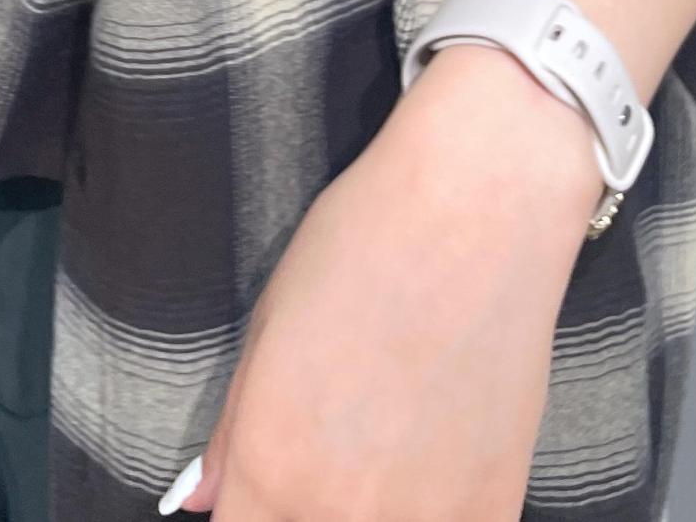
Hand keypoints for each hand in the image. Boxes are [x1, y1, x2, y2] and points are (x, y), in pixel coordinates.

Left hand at [162, 44, 604, 521]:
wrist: (479, 206)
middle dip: (300, 507)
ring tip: (383, 446)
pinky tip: (433, 461)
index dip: (243, 512)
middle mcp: (340, 512)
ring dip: (369, 510)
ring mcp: (423, 520)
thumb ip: (234, 429)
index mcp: (270, 465)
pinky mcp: (494, 510)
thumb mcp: (269, 322)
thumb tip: (201, 499)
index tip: (260, 491)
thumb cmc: (364, 241)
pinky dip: (432, 510)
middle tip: (328, 449)